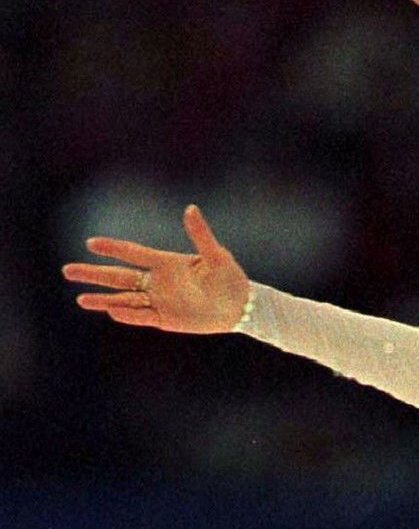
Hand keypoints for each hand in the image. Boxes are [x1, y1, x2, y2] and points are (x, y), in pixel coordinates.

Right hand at [62, 205, 249, 333]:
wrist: (241, 306)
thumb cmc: (230, 277)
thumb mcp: (216, 256)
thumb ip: (200, 235)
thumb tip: (190, 209)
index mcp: (166, 263)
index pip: (133, 253)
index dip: (113, 249)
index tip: (90, 243)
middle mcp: (158, 282)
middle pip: (119, 277)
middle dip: (94, 274)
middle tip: (68, 271)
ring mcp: (160, 301)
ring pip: (125, 299)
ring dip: (104, 299)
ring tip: (80, 298)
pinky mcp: (167, 319)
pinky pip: (143, 316)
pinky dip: (128, 314)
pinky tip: (110, 311)